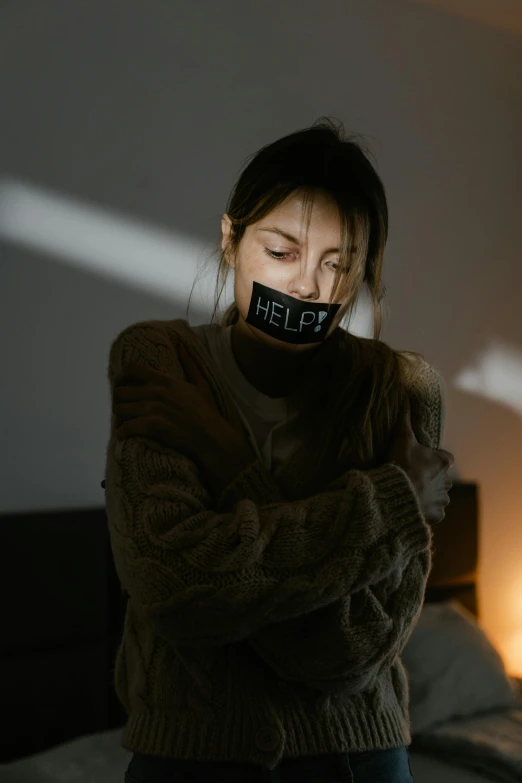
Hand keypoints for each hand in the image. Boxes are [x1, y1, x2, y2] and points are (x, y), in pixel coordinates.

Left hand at [110, 342, 248, 464]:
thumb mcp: (201, 384)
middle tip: (123, 410)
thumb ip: (189, 364)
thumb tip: (182, 346)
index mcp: (165, 380)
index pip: (132, 368)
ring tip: (124, 423)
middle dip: (119, 401)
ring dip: (120, 418)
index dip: (120, 376)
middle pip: (120, 392)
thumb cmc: (207, 412)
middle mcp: (156, 392)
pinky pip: (126, 427)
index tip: (119, 384)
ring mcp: (154, 409)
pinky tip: (125, 434)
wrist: (212, 437)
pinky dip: (122, 432)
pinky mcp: (154, 426)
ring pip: (120, 410)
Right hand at [386, 400, 453, 526]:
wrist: (397, 494)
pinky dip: (427, 512)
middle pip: (443, 479)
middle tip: (414, 478)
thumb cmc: (401, 464)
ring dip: (430, 495)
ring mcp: (443, 500)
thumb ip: (405, 420)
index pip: (446, 458)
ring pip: (440, 497)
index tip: (424, 461)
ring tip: (412, 494)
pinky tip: (414, 508)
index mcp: (442, 462)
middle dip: (432, 479)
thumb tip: (405, 398)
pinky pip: (434, 513)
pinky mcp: (437, 515)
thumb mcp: (402, 439)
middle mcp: (447, 481)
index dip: (436, 459)